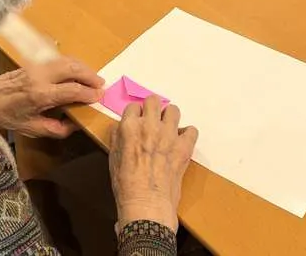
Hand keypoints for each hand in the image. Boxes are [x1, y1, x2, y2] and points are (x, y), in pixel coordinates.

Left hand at [0, 56, 103, 137]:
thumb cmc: (7, 115)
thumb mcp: (31, 128)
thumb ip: (55, 129)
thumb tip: (75, 125)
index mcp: (40, 95)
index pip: (71, 90)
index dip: (88, 93)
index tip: (99, 96)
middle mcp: (40, 77)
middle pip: (72, 69)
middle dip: (90, 76)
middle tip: (101, 85)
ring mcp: (38, 67)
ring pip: (67, 60)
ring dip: (83, 68)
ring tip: (94, 78)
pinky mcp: (35, 62)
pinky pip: (59, 60)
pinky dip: (73, 64)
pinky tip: (78, 71)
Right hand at [110, 96, 197, 232]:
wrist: (147, 204)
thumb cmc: (126, 185)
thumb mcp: (113, 158)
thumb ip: (117, 138)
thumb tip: (122, 128)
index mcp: (129, 127)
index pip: (133, 106)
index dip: (135, 115)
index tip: (136, 123)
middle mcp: (150, 125)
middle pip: (154, 100)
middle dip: (152, 109)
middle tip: (152, 122)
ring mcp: (169, 134)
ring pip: (174, 110)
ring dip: (169, 118)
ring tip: (167, 131)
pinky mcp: (184, 146)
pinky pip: (191, 129)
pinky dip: (187, 135)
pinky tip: (181, 143)